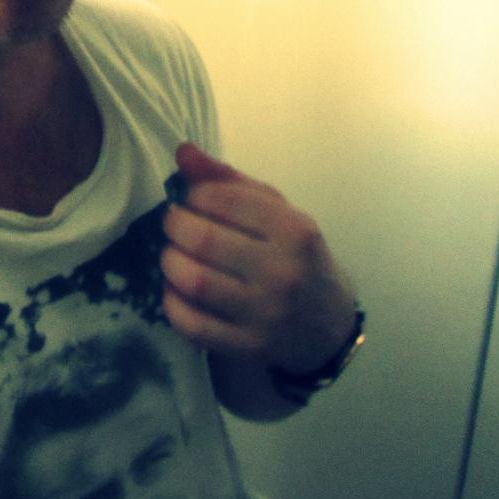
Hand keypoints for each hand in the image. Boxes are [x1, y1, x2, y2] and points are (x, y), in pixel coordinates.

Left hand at [161, 143, 356, 373]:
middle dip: (175, 225)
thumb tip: (182, 152)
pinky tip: (175, 290)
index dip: (193, 194)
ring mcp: (266, 314)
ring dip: (170, 263)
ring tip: (173, 254)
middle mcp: (283, 271)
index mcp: (293, 229)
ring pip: (194, 282)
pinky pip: (193, 325)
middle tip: (173, 224)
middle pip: (203, 240)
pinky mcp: (249, 347)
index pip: (225, 199)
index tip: (189, 198)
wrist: (328, 322)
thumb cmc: (294, 254)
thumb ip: (228, 180)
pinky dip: (172, 304)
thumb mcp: (274, 210)